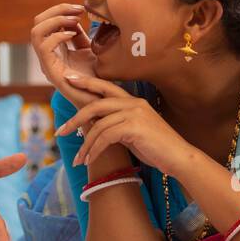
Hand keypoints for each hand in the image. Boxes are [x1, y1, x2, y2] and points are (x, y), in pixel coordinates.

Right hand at [30, 1, 100, 106]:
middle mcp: (47, 55)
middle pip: (38, 22)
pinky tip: (73, 35)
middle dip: (56, 10)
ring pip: (36, 32)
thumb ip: (80, 36)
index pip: (46, 21)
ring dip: (55, 20)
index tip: (81, 8)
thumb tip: (76, 17)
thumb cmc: (96, 80)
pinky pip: (43, 47)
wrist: (101, 102)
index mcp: (55, 48)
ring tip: (74, 20)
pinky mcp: (51, 72)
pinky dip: (57, 35)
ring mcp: (47, 63)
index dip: (61, 9)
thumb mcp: (89, 51)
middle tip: (78, 9)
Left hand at [57, 75, 191, 175]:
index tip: (69, 79)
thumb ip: (116, 125)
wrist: (179, 158)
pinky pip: (106, 136)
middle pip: (96, 104)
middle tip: (60, 131)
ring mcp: (135, 113)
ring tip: (78, 159)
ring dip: (85, 144)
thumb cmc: (157, 148)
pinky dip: (95, 149)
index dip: (86, 82)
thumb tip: (94, 127)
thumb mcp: (133, 132)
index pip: (105, 86)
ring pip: (99, 125)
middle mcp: (133, 103)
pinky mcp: (134, 127)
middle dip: (75, 118)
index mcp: (133, 101)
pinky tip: (90, 160)